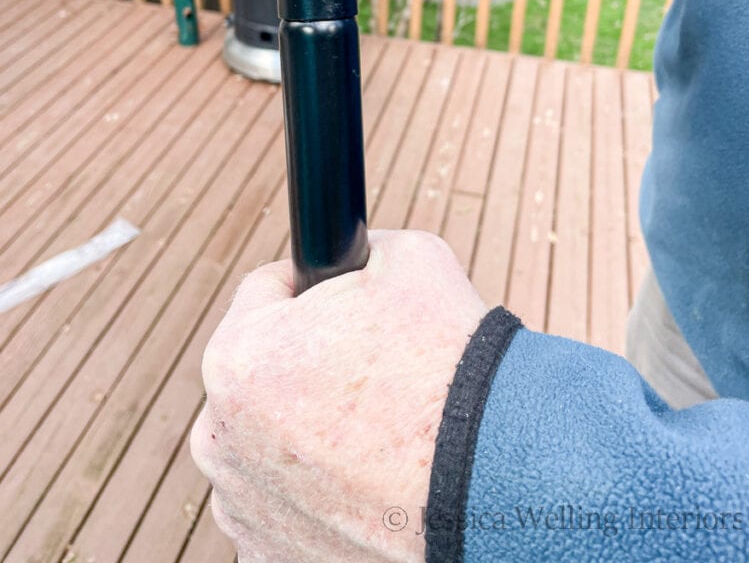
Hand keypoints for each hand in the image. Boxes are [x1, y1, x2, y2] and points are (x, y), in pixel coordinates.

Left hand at [190, 230, 487, 561]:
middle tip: (368, 368)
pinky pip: (284, 500)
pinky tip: (365, 479)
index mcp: (237, 356)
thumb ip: (358, 249)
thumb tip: (350, 254)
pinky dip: (315, 489)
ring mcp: (242, 507)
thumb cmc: (448, 364)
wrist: (496, 483)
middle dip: (305, 361)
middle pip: (261, 370)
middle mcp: (219, 437)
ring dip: (304, 428)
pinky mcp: (269, 558)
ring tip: (371, 429)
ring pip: (267, 439)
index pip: (264, 291)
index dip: (310, 284)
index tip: (344, 297)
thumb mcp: (407, 257)